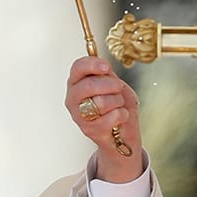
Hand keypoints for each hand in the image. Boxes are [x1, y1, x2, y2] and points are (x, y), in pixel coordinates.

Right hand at [65, 56, 143, 182]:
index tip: (107, 67)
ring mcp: (79, 116)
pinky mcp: (91, 130)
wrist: (124, 131)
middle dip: (111, 85)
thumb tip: (103, 65)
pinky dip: (122, 115)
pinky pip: (112, 116)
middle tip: (118, 89)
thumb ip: (106, 74)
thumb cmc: (116, 105)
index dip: (93, 65)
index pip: (77, 68)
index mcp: (77, 83)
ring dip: (118, 101)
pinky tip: (119, 117)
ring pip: (102, 102)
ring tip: (117, 105)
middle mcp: (73, 99)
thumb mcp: (113, 83)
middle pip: (90, 85)